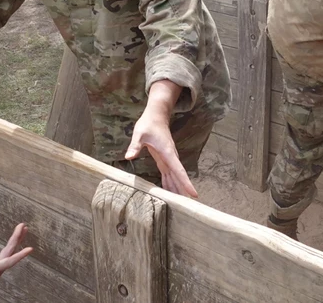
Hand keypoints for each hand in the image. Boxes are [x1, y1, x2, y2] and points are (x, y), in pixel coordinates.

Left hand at [0, 224, 32, 300]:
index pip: (1, 261)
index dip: (8, 250)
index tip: (12, 242)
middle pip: (9, 256)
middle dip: (16, 241)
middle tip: (22, 229)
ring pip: (9, 252)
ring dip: (17, 238)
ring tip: (23, 226)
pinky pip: (9, 260)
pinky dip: (20, 254)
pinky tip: (30, 249)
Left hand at [125, 81, 196, 196]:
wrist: (156, 115)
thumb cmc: (148, 124)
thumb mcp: (139, 134)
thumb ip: (135, 146)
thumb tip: (129, 156)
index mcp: (167, 153)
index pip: (178, 170)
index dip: (185, 183)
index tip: (193, 194)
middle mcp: (170, 157)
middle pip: (179, 177)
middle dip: (183, 191)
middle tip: (188, 207)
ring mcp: (168, 158)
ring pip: (175, 176)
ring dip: (178, 189)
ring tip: (181, 204)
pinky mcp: (164, 158)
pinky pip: (169, 174)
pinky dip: (170, 183)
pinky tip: (170, 192)